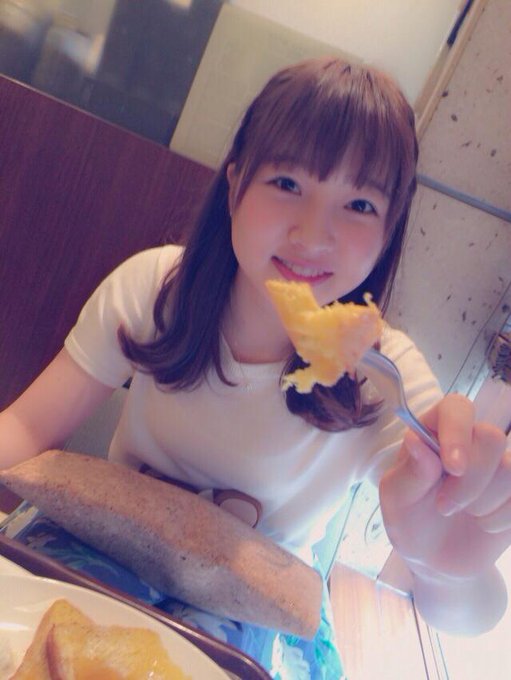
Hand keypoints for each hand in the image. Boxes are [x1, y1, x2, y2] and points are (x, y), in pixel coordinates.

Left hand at [379, 393, 510, 578]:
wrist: (436, 560)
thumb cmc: (410, 520)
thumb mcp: (396, 501)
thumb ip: (408, 473)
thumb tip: (416, 441)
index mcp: (434, 430)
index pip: (457, 407)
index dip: (458, 431)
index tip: (452, 467)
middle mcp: (470, 440)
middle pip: (491, 438)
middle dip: (469, 482)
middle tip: (444, 506)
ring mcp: (498, 464)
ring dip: (484, 502)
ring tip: (464, 514)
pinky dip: (502, 518)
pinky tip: (484, 524)